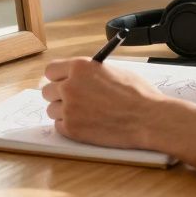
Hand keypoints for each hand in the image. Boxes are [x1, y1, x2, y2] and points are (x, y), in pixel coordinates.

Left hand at [41, 58, 168, 148]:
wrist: (148, 118)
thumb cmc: (137, 93)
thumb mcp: (113, 70)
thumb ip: (91, 71)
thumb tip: (78, 75)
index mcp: (80, 67)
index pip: (51, 70)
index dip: (57, 77)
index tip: (62, 82)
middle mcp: (69, 86)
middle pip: (47, 91)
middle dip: (58, 95)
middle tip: (73, 100)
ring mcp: (69, 109)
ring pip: (52, 110)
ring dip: (64, 112)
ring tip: (84, 114)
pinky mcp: (72, 129)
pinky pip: (59, 126)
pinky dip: (70, 126)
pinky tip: (86, 124)